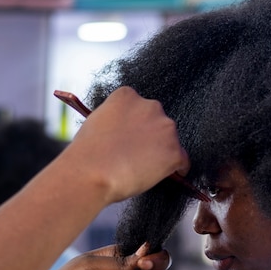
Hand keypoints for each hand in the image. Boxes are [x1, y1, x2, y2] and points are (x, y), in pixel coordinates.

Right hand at [70, 86, 189, 202]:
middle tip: (138, 154)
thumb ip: (115, 120)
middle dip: (151, 136)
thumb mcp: (96, 122)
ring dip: (163, 151)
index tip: (133, 136)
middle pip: (158, 121)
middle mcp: (150, 106)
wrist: (91, 172)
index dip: (136, 124)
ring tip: (147, 167)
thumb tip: (123, 133)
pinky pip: (183, 160)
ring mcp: (165, 128)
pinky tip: (172, 174)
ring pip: (171, 140)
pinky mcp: (174, 151)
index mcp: (128, 96)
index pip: (139, 107)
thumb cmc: (87, 153)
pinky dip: (179, 168)